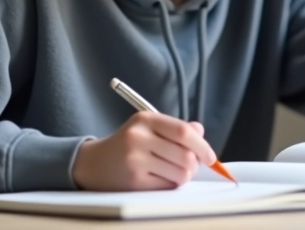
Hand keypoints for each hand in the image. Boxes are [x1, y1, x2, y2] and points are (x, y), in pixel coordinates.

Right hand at [71, 112, 216, 190]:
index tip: (210, 157)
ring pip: (180, 173)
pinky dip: (170, 184)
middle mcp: (138, 137)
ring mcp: (135, 159)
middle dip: (194, 164)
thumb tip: (200, 131)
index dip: (202, 145)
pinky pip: (167, 185)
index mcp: (145, 119)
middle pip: (185, 155)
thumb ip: (176, 129)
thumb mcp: (148, 128)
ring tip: (172, 172)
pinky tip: (159, 178)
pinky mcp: (133, 180)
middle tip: (189, 166)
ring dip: (183, 176)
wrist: (94, 163)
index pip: (183, 131)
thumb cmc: (129, 144)